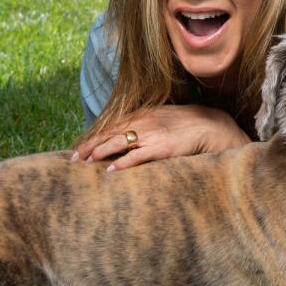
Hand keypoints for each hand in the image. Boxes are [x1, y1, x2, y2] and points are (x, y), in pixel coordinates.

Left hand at [71, 105, 250, 170]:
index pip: (112, 125)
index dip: (94, 136)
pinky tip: (110, 170)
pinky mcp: (161, 147)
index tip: (80, 147)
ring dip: (98, 153)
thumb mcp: (163, 118)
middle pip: (109, 133)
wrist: (212, 125)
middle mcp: (144, 121)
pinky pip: (137, 156)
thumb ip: (146, 124)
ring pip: (118, 142)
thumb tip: (128, 136)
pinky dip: (121, 163)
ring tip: (84, 163)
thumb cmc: (188, 125)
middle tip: (73, 158)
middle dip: (89, 145)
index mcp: (143, 114)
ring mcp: (152, 134)